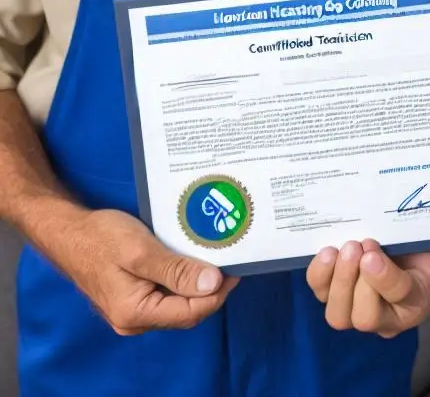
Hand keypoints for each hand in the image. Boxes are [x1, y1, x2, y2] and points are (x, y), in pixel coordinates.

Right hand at [53, 208, 237, 334]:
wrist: (69, 233)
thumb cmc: (100, 239)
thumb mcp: (141, 252)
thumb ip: (176, 271)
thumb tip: (213, 284)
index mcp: (136, 313)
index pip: (192, 311)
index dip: (219, 291)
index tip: (237, 266)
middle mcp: (136, 320)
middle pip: (188, 310)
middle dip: (212, 287)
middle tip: (231, 257)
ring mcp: (135, 310)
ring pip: (180, 302)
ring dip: (199, 282)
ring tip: (217, 256)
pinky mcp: (135, 297)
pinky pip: (168, 294)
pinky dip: (185, 278)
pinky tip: (194, 259)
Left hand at [306, 238, 429, 336]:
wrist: (401, 236)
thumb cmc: (416, 238)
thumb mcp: (421, 237)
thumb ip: (410, 237)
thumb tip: (387, 229)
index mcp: (414, 303)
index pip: (400, 297)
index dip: (384, 277)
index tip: (372, 254)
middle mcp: (385, 317)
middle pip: (364, 319)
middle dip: (355, 282)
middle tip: (356, 247)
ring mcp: (355, 311)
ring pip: (338, 315)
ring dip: (338, 279)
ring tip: (344, 248)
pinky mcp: (332, 296)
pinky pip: (321, 292)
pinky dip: (320, 273)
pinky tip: (328, 253)